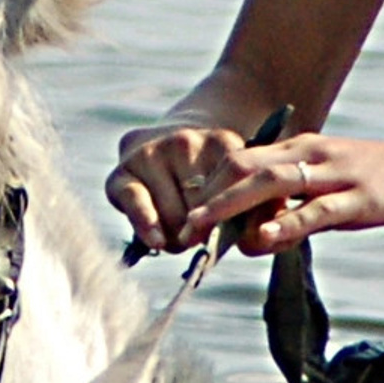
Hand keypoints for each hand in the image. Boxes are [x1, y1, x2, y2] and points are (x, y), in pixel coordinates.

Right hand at [107, 119, 274, 256]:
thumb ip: (258, 205)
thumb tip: (260, 233)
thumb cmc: (214, 178)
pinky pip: (136, 201)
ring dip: (178, 236)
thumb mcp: (243, 181)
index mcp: (222, 141)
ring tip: (180, 238)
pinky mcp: (123, 169)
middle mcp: (184, 140)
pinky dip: (147, 224)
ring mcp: (151, 151)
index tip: (239, 239)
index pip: (232, 193)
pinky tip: (157, 242)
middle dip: (203, 232)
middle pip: (200, 209)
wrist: (173, 145)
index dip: (234, 222)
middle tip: (202, 239)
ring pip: (172, 214)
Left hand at [181, 129, 383, 255]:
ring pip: (270, 184)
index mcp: (303, 150)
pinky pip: (316, 210)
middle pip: (243, 168)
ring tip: (200, 232)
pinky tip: (262, 238)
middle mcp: (313, 153)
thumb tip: (257, 238)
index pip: (240, 164)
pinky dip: (286, 223)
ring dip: (229, 208)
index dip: (207, 191)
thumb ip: (297, 215)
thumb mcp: (337, 199)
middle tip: (177, 231)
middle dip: (205, 199)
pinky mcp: (363, 196)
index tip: (182, 220)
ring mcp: (337, 172)